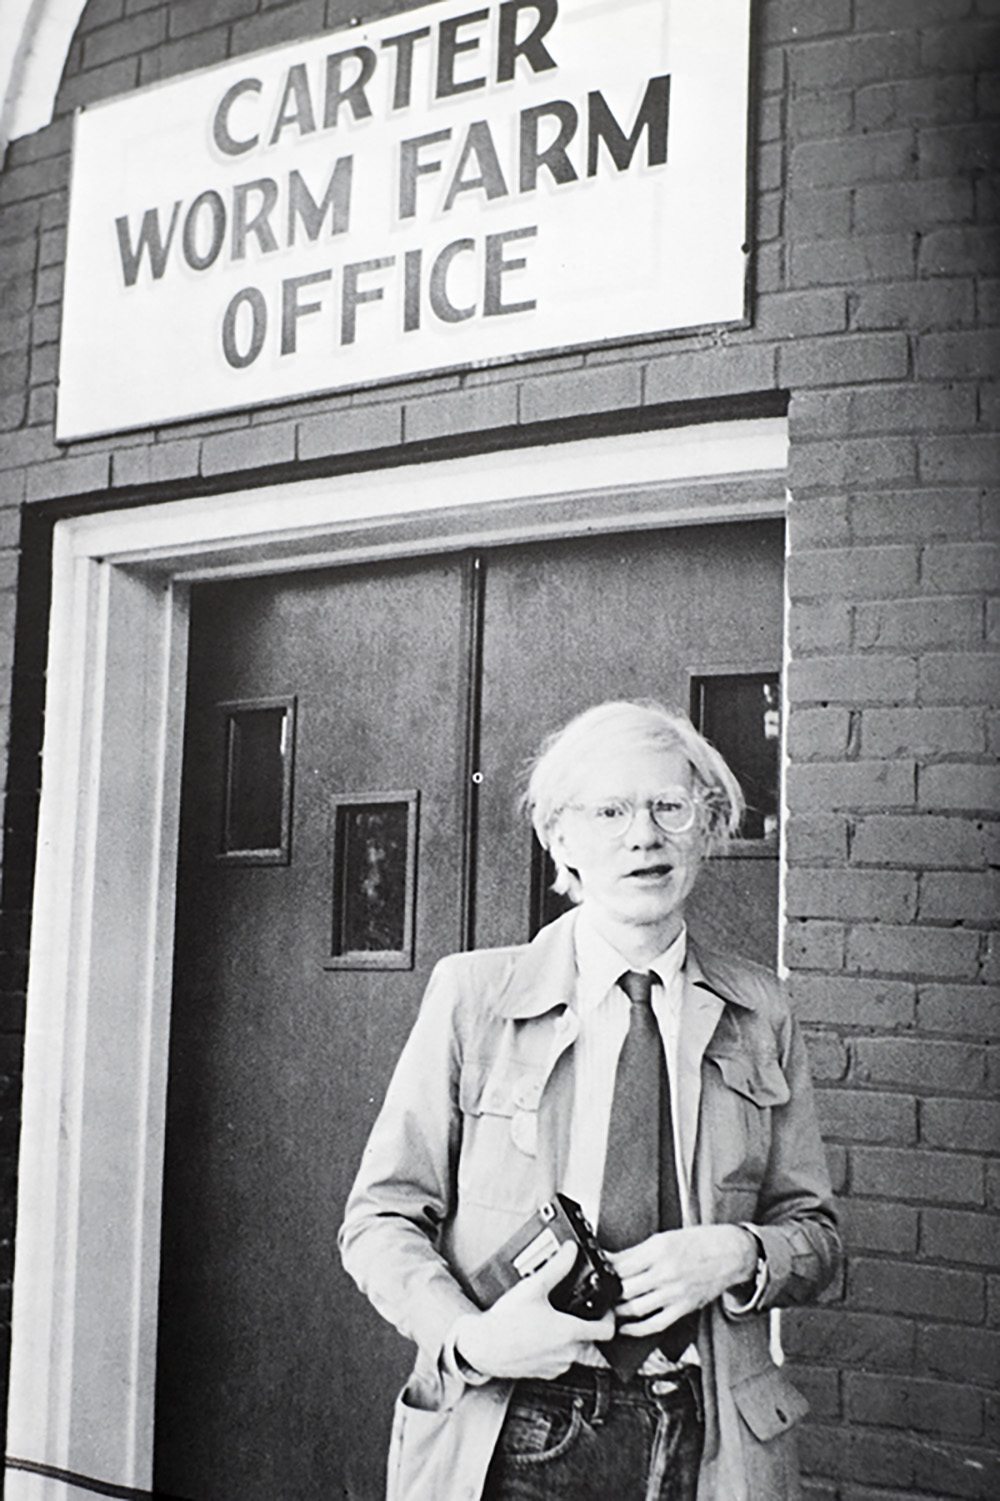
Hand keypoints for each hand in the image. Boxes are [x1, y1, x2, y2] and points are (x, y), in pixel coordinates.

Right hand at [453, 1240, 615, 1378]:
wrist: (482, 1347)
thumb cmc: (505, 1322)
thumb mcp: (533, 1288)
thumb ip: (557, 1268)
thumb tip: (571, 1251)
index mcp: (569, 1333)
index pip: (607, 1331)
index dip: (610, 1318)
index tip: (606, 1308)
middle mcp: (567, 1354)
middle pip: (591, 1340)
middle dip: (587, 1324)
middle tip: (576, 1309)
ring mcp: (556, 1366)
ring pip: (575, 1351)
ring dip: (570, 1338)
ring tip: (553, 1319)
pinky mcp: (543, 1373)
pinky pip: (559, 1360)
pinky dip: (555, 1348)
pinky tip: (540, 1334)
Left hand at [610, 1225, 756, 1336]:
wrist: (730, 1253)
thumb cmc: (698, 1243)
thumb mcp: (665, 1238)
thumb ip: (639, 1252)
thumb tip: (614, 1261)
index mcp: (658, 1249)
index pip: (620, 1264)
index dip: (604, 1270)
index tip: (596, 1272)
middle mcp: (665, 1271)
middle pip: (624, 1288)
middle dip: (608, 1293)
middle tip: (599, 1293)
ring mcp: (674, 1292)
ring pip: (635, 1308)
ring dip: (618, 1311)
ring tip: (609, 1309)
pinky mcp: (683, 1308)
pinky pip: (654, 1324)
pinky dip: (636, 1329)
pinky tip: (625, 1328)